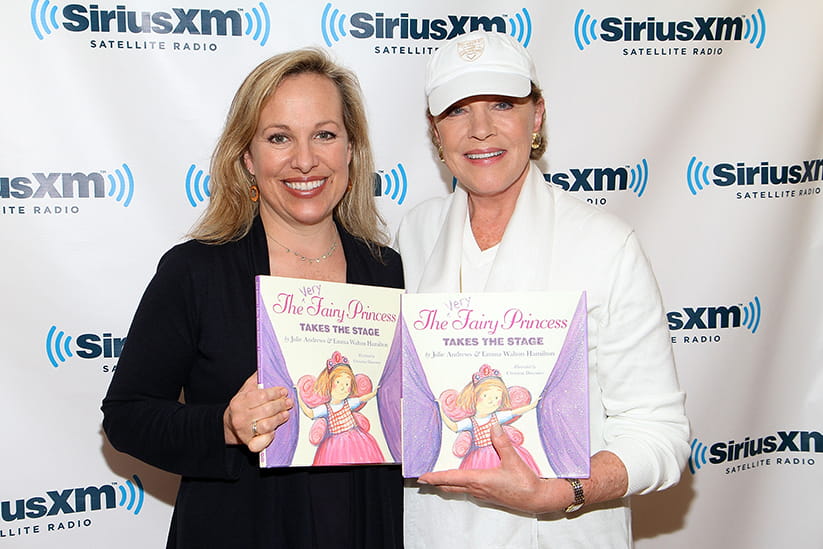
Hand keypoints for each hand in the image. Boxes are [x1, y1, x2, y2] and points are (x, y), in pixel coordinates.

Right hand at [223, 372, 292, 452]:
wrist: (229, 424)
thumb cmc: (242, 405)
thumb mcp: (245, 390)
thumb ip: (256, 379)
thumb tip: (267, 366)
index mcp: (239, 402)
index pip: (261, 396)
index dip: (275, 393)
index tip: (284, 391)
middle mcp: (240, 417)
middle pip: (266, 410)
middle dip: (281, 405)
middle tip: (289, 402)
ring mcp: (244, 431)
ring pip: (266, 426)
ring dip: (279, 419)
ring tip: (286, 414)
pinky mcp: (248, 443)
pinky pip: (260, 444)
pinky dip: (268, 438)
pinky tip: (274, 432)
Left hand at [418, 422, 566, 513]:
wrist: (537, 500)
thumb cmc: (525, 484)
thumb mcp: (513, 460)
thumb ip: (502, 442)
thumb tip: (493, 425)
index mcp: (480, 480)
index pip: (451, 478)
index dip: (436, 477)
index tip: (423, 477)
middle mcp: (478, 489)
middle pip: (451, 486)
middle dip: (437, 482)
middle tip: (425, 478)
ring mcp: (483, 494)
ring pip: (459, 490)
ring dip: (448, 484)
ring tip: (438, 479)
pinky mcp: (490, 496)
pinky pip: (469, 491)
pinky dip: (460, 486)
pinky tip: (463, 481)